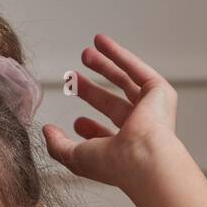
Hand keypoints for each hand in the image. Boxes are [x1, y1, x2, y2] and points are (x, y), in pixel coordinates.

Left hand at [43, 34, 177, 187]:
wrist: (142, 158)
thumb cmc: (113, 164)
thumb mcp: (75, 157)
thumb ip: (58, 145)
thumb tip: (47, 131)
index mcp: (125, 150)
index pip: (108, 136)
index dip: (92, 129)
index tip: (77, 122)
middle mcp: (141, 130)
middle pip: (112, 104)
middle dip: (91, 91)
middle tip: (73, 78)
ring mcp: (152, 110)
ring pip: (124, 82)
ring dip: (104, 66)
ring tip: (85, 53)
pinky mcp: (159, 91)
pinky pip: (136, 69)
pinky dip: (118, 54)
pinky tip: (102, 42)